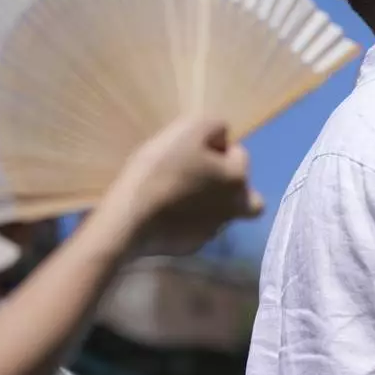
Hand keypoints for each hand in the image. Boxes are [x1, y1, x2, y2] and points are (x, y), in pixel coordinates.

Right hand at [108, 117, 263, 246]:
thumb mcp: (188, 129)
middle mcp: (234, 208)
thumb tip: (222, 137)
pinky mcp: (191, 247)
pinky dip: (186, 221)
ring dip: (206, 203)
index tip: (191, 149)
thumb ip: (214, 127)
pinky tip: (164, 213)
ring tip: (175, 194)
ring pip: (220, 212)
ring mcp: (213, 231)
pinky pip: (196, 229)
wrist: (130, 218)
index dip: (217, 148)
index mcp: (238, 179)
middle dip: (229, 184)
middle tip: (199, 177)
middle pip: (244, 194)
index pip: (239, 155)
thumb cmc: (161, 169)